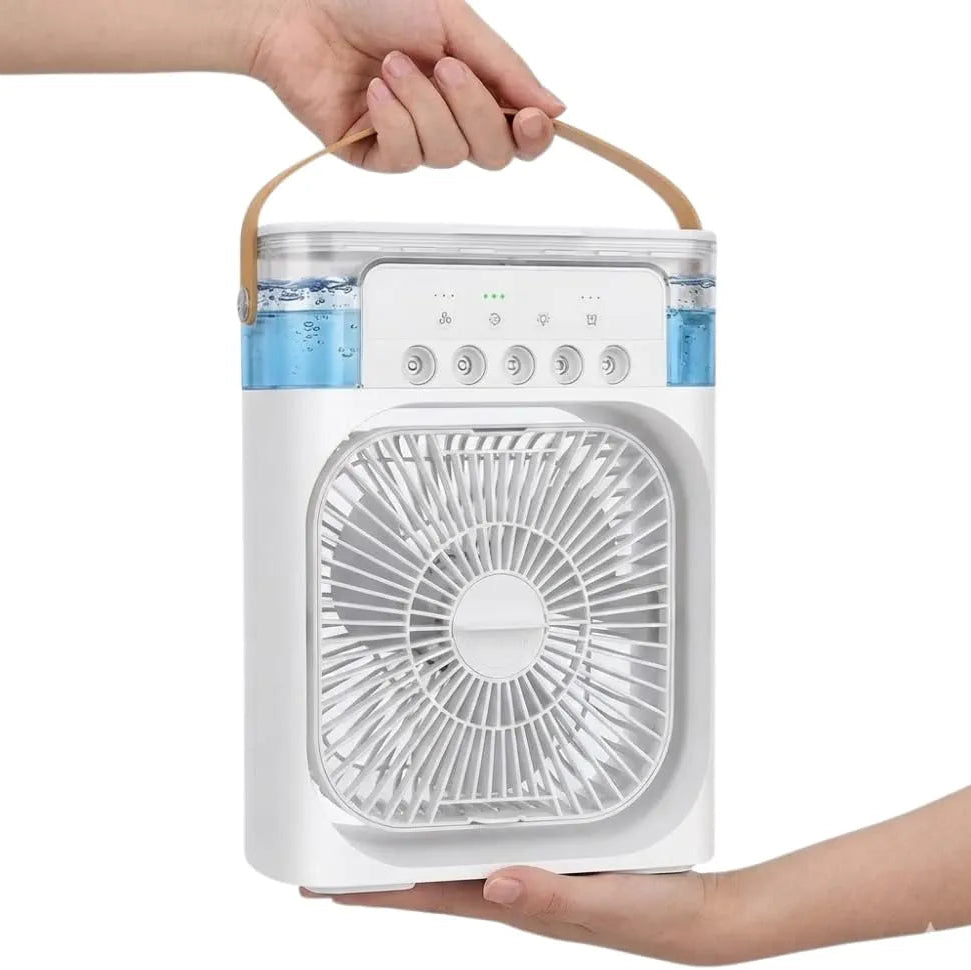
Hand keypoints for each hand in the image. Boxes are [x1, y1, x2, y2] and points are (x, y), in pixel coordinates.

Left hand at [249, 0, 564, 170]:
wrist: (300, 7)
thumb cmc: (371, 3)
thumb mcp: (452, 21)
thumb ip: (505, 67)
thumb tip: (555, 106)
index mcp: (473, 87)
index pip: (518, 135)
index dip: (532, 137)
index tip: (530, 119)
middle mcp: (447, 119)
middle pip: (491, 154)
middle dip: (473, 110)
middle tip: (445, 67)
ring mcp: (411, 140)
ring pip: (447, 155)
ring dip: (422, 105)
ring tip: (390, 65)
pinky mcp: (374, 155)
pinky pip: (404, 158)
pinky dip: (392, 119)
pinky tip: (373, 91)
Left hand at [303, 867, 736, 965]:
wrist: (699, 917)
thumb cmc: (656, 916)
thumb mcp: (606, 901)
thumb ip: (554, 894)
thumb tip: (494, 884)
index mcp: (514, 903)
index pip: (427, 896)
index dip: (373, 892)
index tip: (321, 887)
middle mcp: (514, 892)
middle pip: (431, 881)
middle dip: (381, 874)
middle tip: (335, 861)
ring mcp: (534, 879)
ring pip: (459, 863)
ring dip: (417, 854)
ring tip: (382, 842)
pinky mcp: (558, 864)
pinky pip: (498, 845)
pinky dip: (468, 836)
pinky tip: (468, 825)